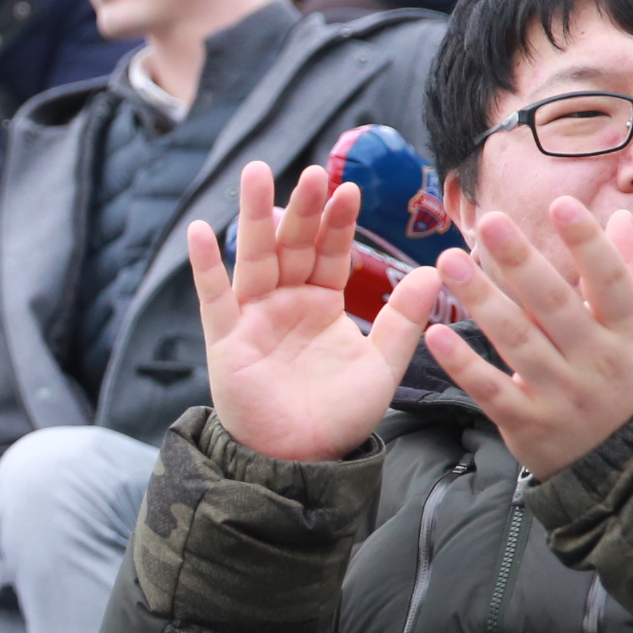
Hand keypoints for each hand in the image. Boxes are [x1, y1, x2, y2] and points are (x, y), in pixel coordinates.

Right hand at [191, 160, 444, 463]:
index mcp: (321, 303)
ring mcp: (253, 317)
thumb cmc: (339, 415)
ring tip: (255, 173)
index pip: (329, 251)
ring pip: (254, 257)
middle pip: (292, 244)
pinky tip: (199, 232)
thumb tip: (433, 269)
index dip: (337, 221)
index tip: (349, 188)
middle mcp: (285, 302)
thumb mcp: (382, 364)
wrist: (301, 459)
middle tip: (312, 172)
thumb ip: (403, 318)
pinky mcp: (226, 339)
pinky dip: (205, 266)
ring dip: (253, 216)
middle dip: (301, 208)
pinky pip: (213, 297)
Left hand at [419, 196, 632, 473]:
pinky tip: (434, 334)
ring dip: (481, 300)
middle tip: (489, 222)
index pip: (610, 281)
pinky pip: (491, 390)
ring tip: (448, 261)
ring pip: (517, 340)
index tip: (561, 204)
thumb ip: (631, 274)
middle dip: (521, 261)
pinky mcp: (528, 424)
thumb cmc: (632, 383)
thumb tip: (620, 216)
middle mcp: (596, 361)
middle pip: (555, 304)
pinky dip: (462, 364)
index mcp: (628, 333)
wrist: (631, 465)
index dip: (587, 243)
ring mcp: (561, 394)